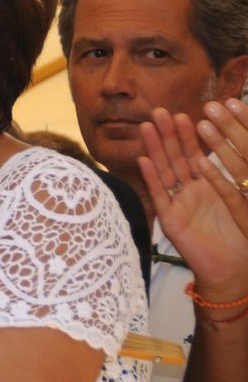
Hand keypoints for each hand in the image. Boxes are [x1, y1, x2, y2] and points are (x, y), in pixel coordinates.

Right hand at [140, 106, 247, 301]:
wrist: (234, 270)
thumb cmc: (242, 238)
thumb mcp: (241, 201)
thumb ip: (235, 179)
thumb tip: (236, 151)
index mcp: (207, 186)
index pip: (195, 155)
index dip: (189, 135)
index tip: (183, 113)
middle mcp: (189, 192)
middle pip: (175, 159)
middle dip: (168, 135)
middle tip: (158, 111)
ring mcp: (178, 205)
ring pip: (164, 172)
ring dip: (155, 149)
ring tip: (147, 127)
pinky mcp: (171, 221)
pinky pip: (160, 196)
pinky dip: (151, 178)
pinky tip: (143, 160)